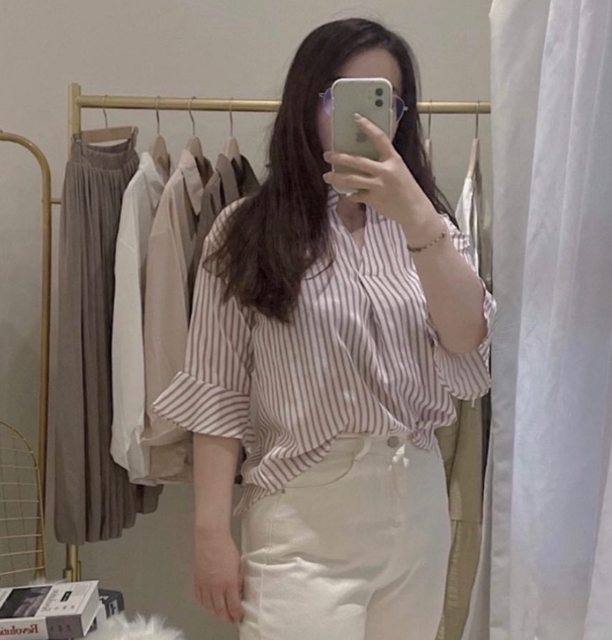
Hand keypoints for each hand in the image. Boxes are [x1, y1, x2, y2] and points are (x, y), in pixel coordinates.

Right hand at [194, 529, 243, 624]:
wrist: (210, 537)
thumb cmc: (227, 547)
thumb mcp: (238, 564)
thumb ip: (238, 580)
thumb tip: (239, 592)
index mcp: (229, 583)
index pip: (233, 606)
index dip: (237, 614)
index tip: (240, 617)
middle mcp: (215, 587)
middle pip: (220, 610)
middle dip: (227, 617)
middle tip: (232, 619)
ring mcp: (204, 585)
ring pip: (209, 607)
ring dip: (216, 613)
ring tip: (221, 613)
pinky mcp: (196, 581)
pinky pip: (199, 598)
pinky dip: (205, 605)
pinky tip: (209, 604)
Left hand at [322, 113, 435, 229]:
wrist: (414, 210)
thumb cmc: (405, 187)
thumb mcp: (398, 169)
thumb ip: (383, 161)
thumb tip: (362, 152)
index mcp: (394, 160)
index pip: (379, 138)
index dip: (367, 127)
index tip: (356, 118)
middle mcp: (386, 171)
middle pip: (357, 161)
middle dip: (339, 157)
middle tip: (327, 155)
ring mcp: (379, 186)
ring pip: (351, 179)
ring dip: (336, 177)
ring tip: (327, 176)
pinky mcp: (374, 200)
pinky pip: (355, 195)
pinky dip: (350, 195)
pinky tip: (347, 194)